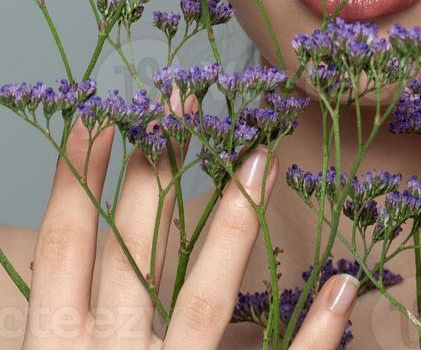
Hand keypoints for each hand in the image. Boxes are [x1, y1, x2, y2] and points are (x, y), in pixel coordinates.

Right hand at [21, 97, 357, 347]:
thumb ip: (67, 322)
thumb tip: (75, 268)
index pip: (68, 252)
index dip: (78, 182)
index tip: (101, 116)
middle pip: (134, 250)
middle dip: (154, 170)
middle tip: (181, 98)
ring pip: (204, 297)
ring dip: (232, 225)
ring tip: (260, 158)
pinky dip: (315, 338)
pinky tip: (350, 289)